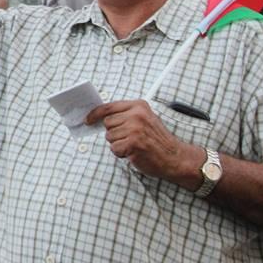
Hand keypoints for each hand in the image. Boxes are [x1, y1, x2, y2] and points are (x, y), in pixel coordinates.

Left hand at [86, 100, 203, 182]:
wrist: (175, 157)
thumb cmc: (158, 140)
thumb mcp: (145, 119)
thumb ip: (126, 115)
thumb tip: (100, 117)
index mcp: (139, 106)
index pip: (108, 107)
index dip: (95, 114)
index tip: (88, 119)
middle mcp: (137, 115)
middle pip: (107, 123)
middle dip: (114, 133)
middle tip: (130, 138)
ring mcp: (135, 129)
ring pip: (109, 137)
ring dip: (118, 144)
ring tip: (134, 145)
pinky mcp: (133, 143)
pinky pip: (114, 148)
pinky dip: (121, 153)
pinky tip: (134, 152)